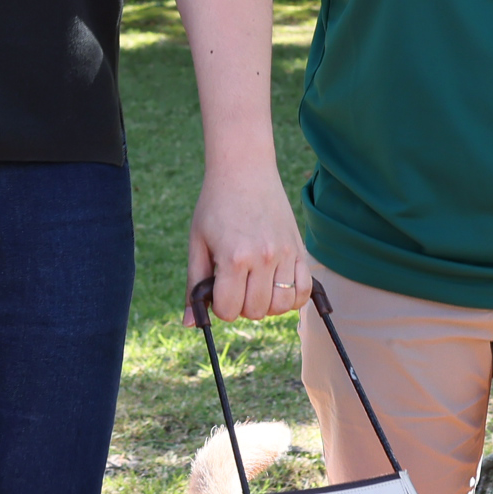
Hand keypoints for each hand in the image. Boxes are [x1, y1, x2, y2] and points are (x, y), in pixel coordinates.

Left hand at [186, 163, 307, 322]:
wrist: (244, 170)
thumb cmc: (215, 205)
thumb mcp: (197, 243)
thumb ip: (194, 284)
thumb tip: (188, 323)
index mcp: (234, 258)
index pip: (229, 309)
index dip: (220, 308)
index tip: (218, 294)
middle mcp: (263, 258)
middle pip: (255, 311)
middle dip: (241, 307)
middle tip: (235, 287)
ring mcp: (285, 254)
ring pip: (282, 306)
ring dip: (267, 305)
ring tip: (255, 287)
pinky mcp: (299, 249)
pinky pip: (304, 290)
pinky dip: (293, 298)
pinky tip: (278, 287)